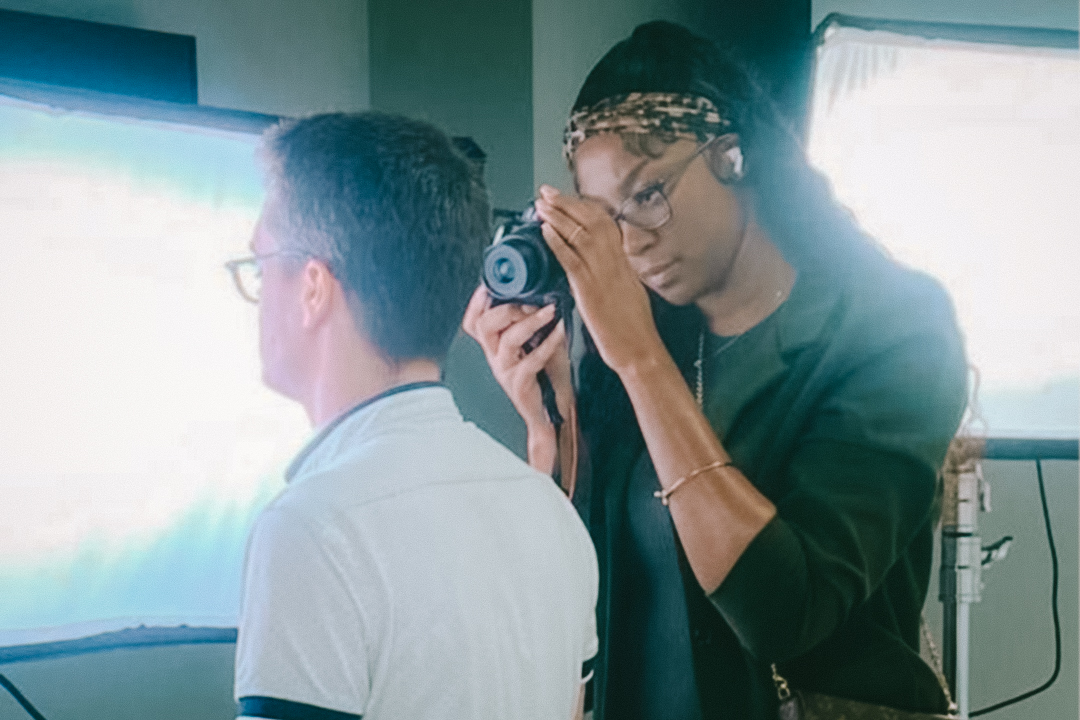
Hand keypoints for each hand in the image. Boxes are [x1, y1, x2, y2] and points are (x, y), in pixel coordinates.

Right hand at [462, 285, 573, 471]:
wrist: (551, 414)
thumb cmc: (547, 377)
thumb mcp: (539, 342)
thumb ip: (537, 322)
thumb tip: (547, 295)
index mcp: (495, 346)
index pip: (474, 321)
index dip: (477, 302)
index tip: (489, 284)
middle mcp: (495, 357)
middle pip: (484, 326)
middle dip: (506, 307)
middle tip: (530, 301)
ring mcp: (506, 371)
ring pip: (508, 340)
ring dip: (529, 321)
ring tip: (549, 311)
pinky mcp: (520, 384)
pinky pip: (531, 360)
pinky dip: (548, 343)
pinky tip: (560, 331)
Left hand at [534, 185, 662, 374]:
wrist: (641, 351)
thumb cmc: (634, 329)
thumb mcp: (628, 293)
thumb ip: (615, 276)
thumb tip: (603, 266)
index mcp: (623, 263)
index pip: (605, 224)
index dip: (583, 207)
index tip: (566, 198)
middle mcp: (615, 264)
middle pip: (592, 222)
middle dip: (567, 204)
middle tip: (547, 192)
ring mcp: (603, 276)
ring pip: (581, 235)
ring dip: (558, 217)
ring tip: (541, 205)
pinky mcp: (591, 291)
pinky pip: (573, 260)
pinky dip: (558, 243)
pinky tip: (545, 231)